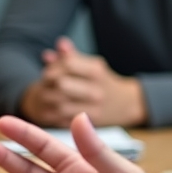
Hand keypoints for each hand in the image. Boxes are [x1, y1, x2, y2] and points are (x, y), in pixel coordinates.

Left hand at [20, 37, 147, 127]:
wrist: (126, 104)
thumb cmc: (102, 80)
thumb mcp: (92, 65)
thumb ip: (72, 56)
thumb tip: (55, 47)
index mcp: (96, 72)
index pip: (68, 65)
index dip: (54, 66)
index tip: (49, 70)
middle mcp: (96, 91)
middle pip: (62, 84)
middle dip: (48, 83)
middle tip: (45, 84)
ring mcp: (94, 109)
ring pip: (60, 105)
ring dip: (48, 100)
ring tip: (46, 96)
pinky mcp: (88, 125)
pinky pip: (64, 121)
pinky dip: (52, 114)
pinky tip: (50, 109)